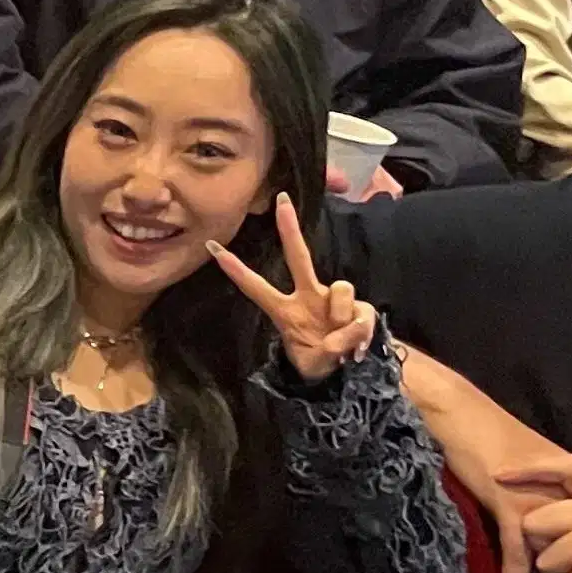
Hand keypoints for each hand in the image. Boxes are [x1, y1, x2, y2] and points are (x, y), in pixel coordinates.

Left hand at [207, 193, 375, 382]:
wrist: (346, 373)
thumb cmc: (318, 363)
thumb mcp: (315, 364)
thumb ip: (328, 349)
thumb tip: (342, 333)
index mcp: (284, 311)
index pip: (255, 287)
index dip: (235, 270)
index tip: (211, 247)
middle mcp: (308, 297)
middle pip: (298, 256)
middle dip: (289, 228)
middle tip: (281, 199)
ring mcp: (332, 299)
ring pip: (340, 288)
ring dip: (341, 319)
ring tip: (340, 346)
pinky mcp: (359, 307)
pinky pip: (360, 312)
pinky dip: (359, 332)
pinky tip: (356, 349)